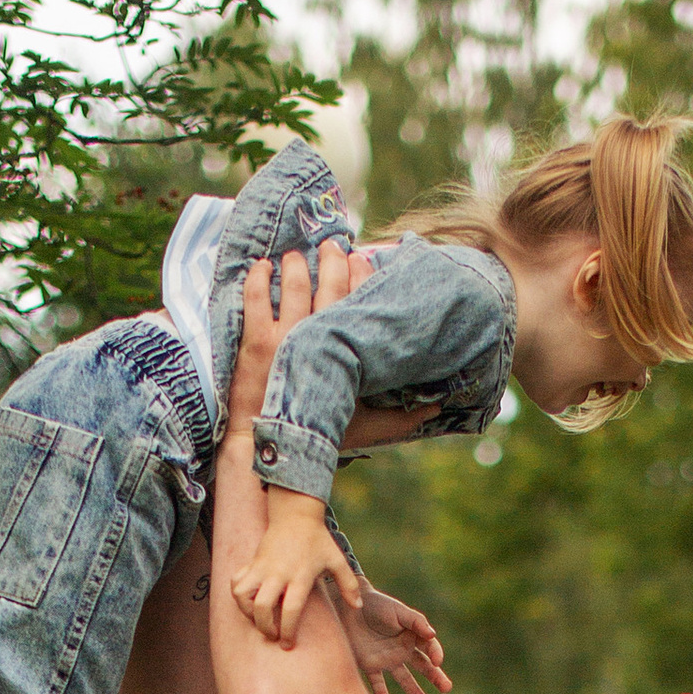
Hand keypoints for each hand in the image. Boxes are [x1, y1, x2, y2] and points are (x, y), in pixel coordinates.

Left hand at [224, 239, 436, 446]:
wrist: (276, 447)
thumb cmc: (324, 437)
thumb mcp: (368, 428)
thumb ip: (401, 417)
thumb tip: (437, 409)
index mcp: (349, 354)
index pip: (359, 301)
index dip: (361, 275)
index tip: (360, 258)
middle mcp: (319, 337)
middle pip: (330, 284)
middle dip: (333, 260)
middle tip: (333, 246)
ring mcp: (286, 337)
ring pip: (294, 285)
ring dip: (297, 265)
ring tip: (297, 256)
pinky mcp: (256, 341)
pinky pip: (256, 297)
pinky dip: (258, 278)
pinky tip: (263, 267)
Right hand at [230, 488, 358, 649]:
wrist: (295, 514)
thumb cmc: (317, 540)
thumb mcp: (336, 559)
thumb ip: (349, 584)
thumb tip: (358, 607)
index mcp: (300, 576)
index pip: (290, 609)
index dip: (288, 631)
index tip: (287, 644)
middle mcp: (278, 573)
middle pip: (262, 607)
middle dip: (265, 628)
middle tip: (273, 635)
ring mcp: (261, 568)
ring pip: (242, 595)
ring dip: (247, 612)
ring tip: (258, 619)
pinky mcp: (251, 562)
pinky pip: (236, 582)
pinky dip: (238, 595)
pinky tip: (250, 601)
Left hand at [334, 578, 450, 693]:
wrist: (349, 608)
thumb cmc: (377, 605)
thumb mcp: (399, 611)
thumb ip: (416, 622)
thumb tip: (433, 635)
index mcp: (412, 635)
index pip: (429, 648)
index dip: (435, 654)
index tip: (437, 662)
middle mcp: (402, 649)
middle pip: (423, 666)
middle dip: (436, 677)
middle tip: (446, 688)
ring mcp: (387, 659)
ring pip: (404, 679)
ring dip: (415, 692)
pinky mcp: (370, 665)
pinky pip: (377, 684)